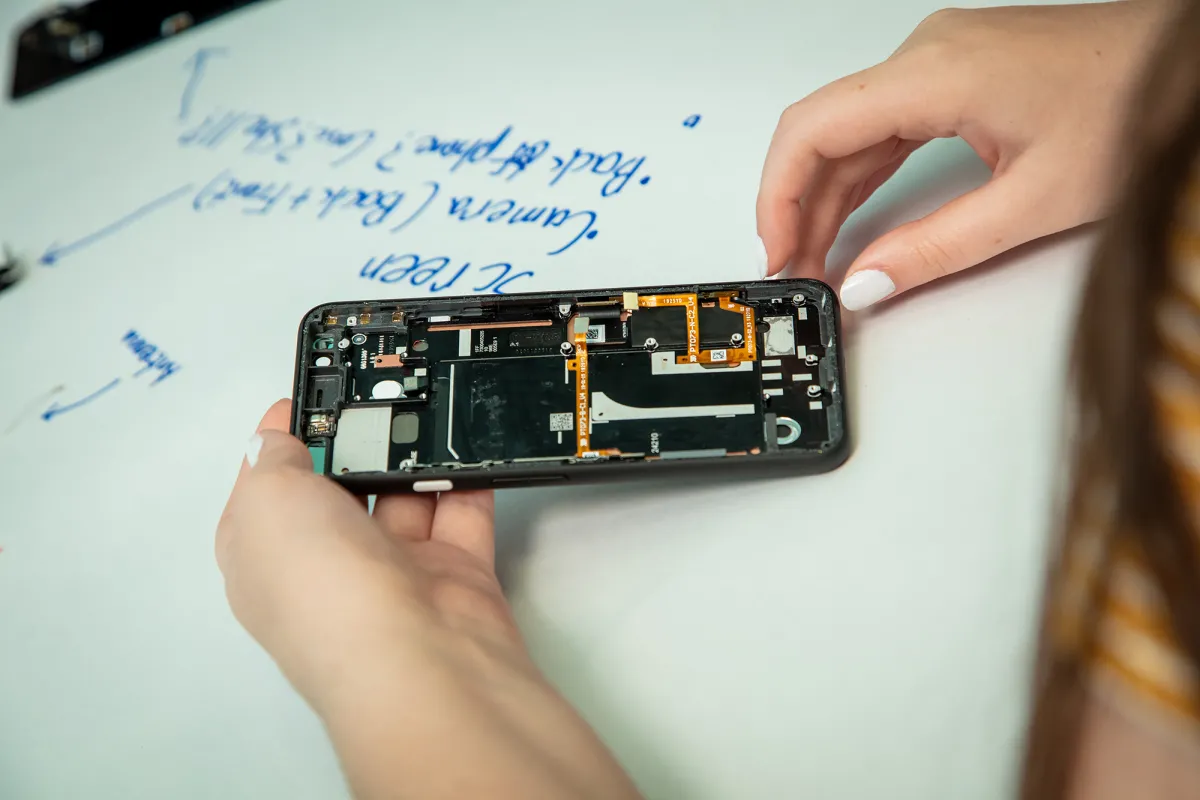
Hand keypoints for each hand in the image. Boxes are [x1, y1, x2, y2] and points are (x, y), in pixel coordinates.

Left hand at [216, 400, 640, 799]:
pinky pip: (463, 515)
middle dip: (356, 441)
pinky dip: (468, 480)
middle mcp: (328, 568)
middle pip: (340, 489)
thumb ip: (273, 460)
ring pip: (404, 499)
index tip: (309, 393)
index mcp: (267, 557)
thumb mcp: (268, 502)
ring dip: (412, 457)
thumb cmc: (325, 592)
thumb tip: (278, 440)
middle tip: (376, 393)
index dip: (282, 439)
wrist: (420, 660)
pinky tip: (468, 443)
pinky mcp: (456, 576)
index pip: (266, 488)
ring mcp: (395, 574)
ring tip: (423, 406)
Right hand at [756, 1, 1169, 309]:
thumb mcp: (1036, 201)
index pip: (813, 129)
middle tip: (793, 272)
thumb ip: (937, 248)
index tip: (774, 252)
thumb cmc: (1139, 108)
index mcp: (935, 72)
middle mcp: (925, 56)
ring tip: (816, 260)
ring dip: (826, 197)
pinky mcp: (954, 76)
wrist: (1192, 64)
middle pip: (823, 133)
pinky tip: (852, 222)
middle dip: (797, 207)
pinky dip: (860, 178)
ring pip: (849, 133)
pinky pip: (883, 127)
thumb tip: (867, 283)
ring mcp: (938, 62)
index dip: (778, 196)